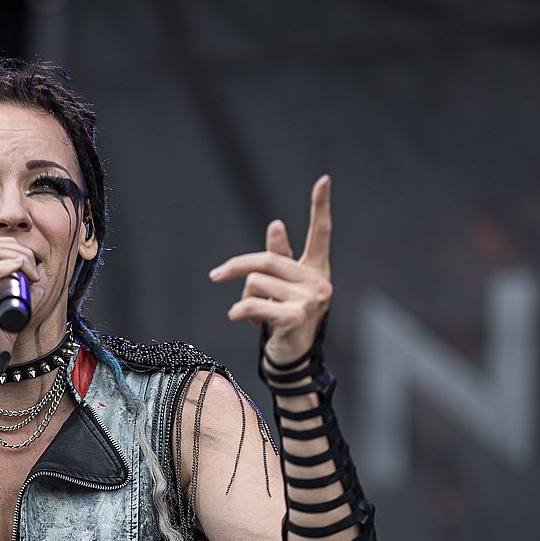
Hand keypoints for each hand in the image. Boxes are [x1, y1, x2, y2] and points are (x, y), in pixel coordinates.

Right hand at [0, 236, 41, 367]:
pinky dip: (3, 267)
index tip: (32, 265)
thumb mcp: (9, 323)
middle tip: (34, 268)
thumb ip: (24, 305)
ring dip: (15, 255)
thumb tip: (40, 288)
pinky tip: (17, 268)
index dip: (13, 247)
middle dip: (17, 248)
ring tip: (30, 273)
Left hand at [208, 175, 333, 367]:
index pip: (320, 233)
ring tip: (251, 315)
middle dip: (236, 267)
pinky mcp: (296, 317)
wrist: (291, 361)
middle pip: (266, 259)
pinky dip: (239, 311)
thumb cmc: (285, 320)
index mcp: (316, 270)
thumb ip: (279, 257)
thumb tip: (277, 223)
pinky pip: (252, 304)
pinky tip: (240, 320)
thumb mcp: (280, 288)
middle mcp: (319, 281)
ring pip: (255, 282)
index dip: (320, 206)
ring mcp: (311, 299)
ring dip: (244, 298)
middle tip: (215, 276)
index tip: (324, 180)